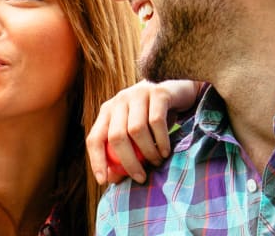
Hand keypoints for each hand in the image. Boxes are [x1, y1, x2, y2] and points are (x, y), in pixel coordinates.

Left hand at [85, 80, 202, 183]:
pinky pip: (156, 121)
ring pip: (136, 130)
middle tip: (140, 177)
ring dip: (148, 152)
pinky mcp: (158, 92)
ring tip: (156, 162)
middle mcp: (119, 101)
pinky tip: (165, 151)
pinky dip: (161, 141)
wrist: (180, 92)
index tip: (103, 181)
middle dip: (128, 162)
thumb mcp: (136, 136)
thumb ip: (123, 154)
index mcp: (107, 111)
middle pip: (116, 136)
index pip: (94, 138)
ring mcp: (138, 94)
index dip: (96, 160)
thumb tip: (112, 180)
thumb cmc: (153, 119)